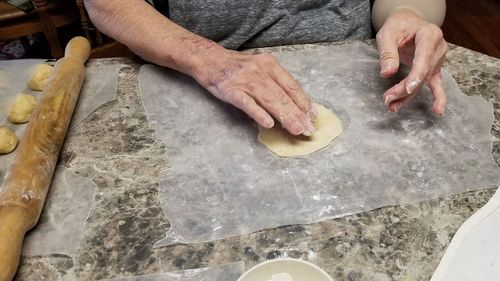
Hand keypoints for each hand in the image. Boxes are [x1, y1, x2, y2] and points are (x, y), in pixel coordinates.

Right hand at [192, 48, 317, 135]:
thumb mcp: (260, 67)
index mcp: (270, 65)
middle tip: (308, 129)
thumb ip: (275, 82)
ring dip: (284, 117)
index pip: (292, 85)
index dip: (304, 102)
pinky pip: (248, 104)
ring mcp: (246, 81)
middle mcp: (260, 71)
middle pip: (283, 95)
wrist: (209, 60)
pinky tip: (269, 124)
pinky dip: (259, 114)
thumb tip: (294, 103)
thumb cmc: (237, 67)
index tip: (313, 116)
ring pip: (270, 101)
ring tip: (295, 130)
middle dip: (298, 114)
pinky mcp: (232, 91)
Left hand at [376, 9, 447, 115]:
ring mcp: (438, 59)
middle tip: (387, 100)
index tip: (406, 89)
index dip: (416, 76)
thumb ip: (388, 53)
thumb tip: (387, 74)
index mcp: (429, 35)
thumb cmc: (397, 26)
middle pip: (422, 74)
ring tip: (392, 106)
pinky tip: (438, 111)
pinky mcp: (434, 68)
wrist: (407, 22)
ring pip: (424, 82)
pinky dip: (438, 97)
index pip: (424, 60)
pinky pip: (436, 84)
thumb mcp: (387, 34)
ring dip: (408, 96)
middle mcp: (438, 48)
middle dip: (405, 89)